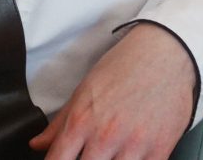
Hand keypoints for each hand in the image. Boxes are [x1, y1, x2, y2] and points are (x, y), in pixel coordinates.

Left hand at [29, 23, 194, 158]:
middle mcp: (105, 136)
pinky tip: (131, 155)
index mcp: (81, 121)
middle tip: (88, 154)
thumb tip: (38, 144)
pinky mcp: (160, 150)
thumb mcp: (84, 90)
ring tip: (109, 154)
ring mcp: (133, 146)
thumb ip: (59, 123)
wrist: (164, 53)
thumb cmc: (124, 67)